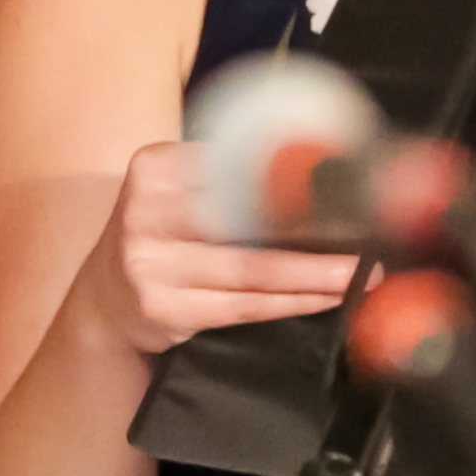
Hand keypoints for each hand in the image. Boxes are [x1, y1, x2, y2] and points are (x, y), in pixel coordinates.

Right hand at [74, 141, 358, 353]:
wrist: (103, 305)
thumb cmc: (160, 240)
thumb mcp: (176, 193)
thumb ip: (226, 179)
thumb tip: (319, 168)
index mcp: (156, 167)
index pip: (238, 167)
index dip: (298, 178)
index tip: (352, 183)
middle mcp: (147, 211)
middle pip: (249, 217)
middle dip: (318, 227)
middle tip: (372, 231)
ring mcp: (150, 263)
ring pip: (252, 268)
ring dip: (316, 272)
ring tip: (363, 272)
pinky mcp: (162, 308)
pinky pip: (243, 306)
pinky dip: (291, 302)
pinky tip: (326, 297)